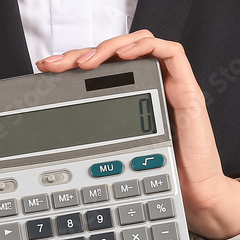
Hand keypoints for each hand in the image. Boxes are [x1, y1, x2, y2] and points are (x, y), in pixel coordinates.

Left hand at [36, 30, 239, 239]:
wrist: (193, 196)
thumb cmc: (158, 176)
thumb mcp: (113, 152)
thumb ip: (93, 138)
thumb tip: (52, 142)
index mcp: (130, 96)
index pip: (100, 65)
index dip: (72, 61)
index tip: (46, 68)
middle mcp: (150, 85)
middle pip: (116, 51)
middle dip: (82, 52)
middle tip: (57, 65)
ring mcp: (169, 85)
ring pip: (140, 43)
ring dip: (109, 46)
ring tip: (86, 62)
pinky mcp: (188, 90)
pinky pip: (171, 52)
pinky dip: (145, 47)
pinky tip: (123, 56)